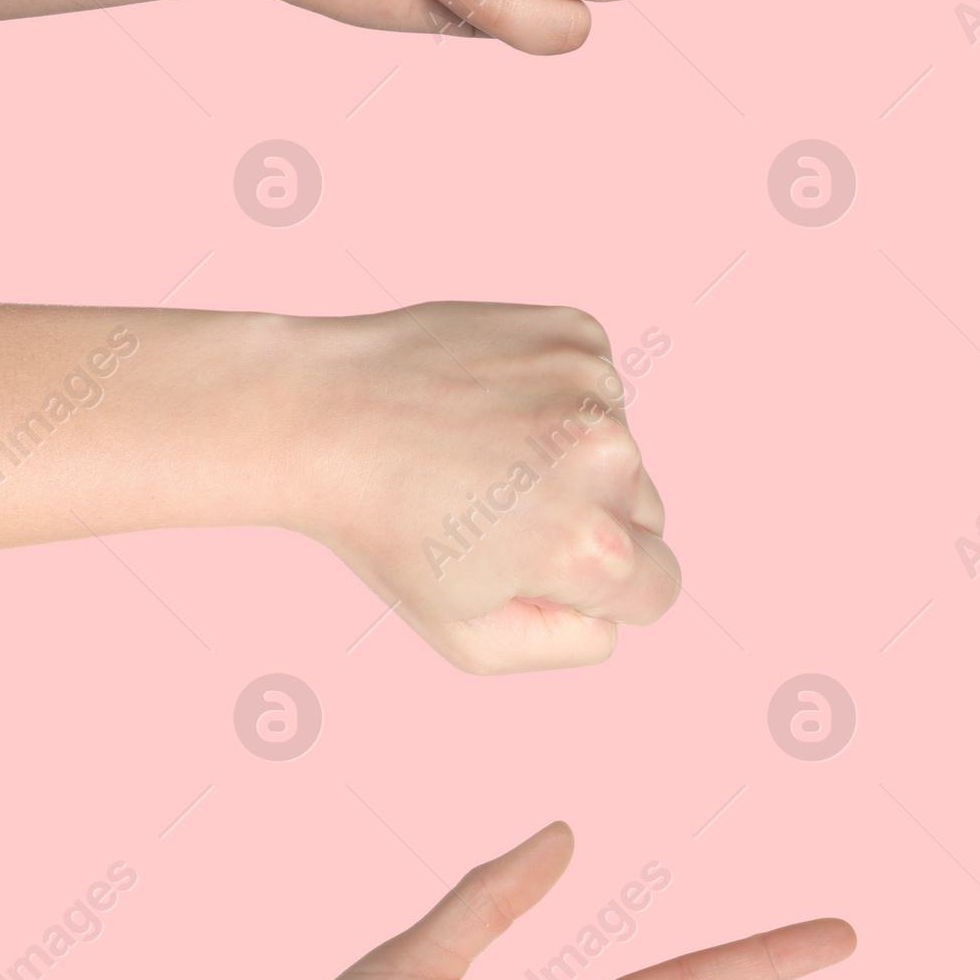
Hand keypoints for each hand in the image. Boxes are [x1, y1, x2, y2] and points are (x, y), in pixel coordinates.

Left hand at [273, 301, 678, 672]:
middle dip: (589, 520)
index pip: (658, 589)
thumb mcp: (468, 639)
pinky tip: (487, 405)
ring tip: (480, 452)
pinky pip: (596, 387)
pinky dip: (555, 398)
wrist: (321, 414)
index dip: (600, 592)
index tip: (537, 567)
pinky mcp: (575, 334)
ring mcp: (594, 386)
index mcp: (591, 545)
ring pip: (620, 447)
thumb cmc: (385, 534)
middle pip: (644, 515)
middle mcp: (610, 458)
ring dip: (571, 456)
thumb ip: (567, 644)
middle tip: (494, 509)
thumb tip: (613, 612)